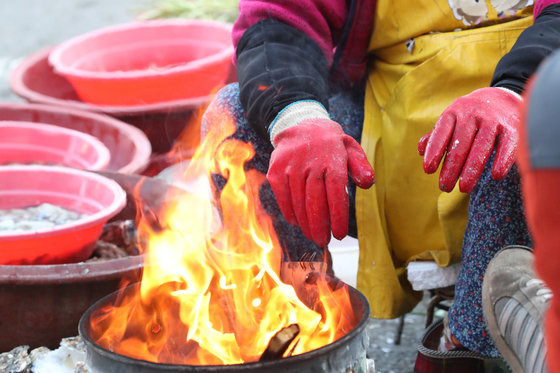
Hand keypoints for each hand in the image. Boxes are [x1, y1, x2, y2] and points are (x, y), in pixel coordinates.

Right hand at [267, 118, 374, 246]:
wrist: (300, 124)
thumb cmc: (330, 145)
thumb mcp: (350, 149)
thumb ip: (361, 166)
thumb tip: (368, 183)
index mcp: (333, 160)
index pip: (337, 193)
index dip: (337, 216)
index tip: (339, 234)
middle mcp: (311, 163)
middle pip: (315, 202)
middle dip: (320, 226)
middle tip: (323, 241)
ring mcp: (291, 167)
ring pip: (298, 202)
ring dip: (305, 223)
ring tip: (312, 235)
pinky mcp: (276, 170)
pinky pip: (283, 197)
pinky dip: (289, 212)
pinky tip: (297, 222)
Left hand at [418, 87, 520, 192]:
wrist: (502, 96)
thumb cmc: (469, 116)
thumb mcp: (451, 120)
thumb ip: (436, 136)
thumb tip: (421, 150)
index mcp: (453, 113)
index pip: (441, 133)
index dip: (434, 151)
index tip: (428, 170)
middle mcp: (472, 114)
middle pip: (460, 145)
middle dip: (451, 168)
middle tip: (444, 187)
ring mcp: (493, 119)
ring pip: (481, 147)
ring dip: (472, 170)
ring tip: (464, 188)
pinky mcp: (512, 126)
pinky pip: (507, 145)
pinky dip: (502, 160)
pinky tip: (496, 176)